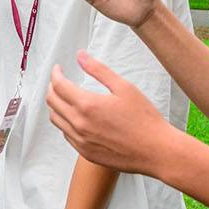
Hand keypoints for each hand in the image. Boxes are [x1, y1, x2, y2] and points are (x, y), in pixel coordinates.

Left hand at [46, 53, 175, 175]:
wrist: (156, 151)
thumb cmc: (144, 119)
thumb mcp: (123, 87)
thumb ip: (98, 70)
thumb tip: (80, 55)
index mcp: (87, 105)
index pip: (59, 85)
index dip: (55, 74)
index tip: (58, 68)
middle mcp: (79, 124)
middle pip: (52, 102)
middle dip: (52, 87)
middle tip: (58, 80)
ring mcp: (81, 141)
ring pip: (56, 120)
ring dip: (55, 105)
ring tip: (63, 97)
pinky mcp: (86, 153)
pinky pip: (66, 135)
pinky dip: (65, 122)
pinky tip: (74, 116)